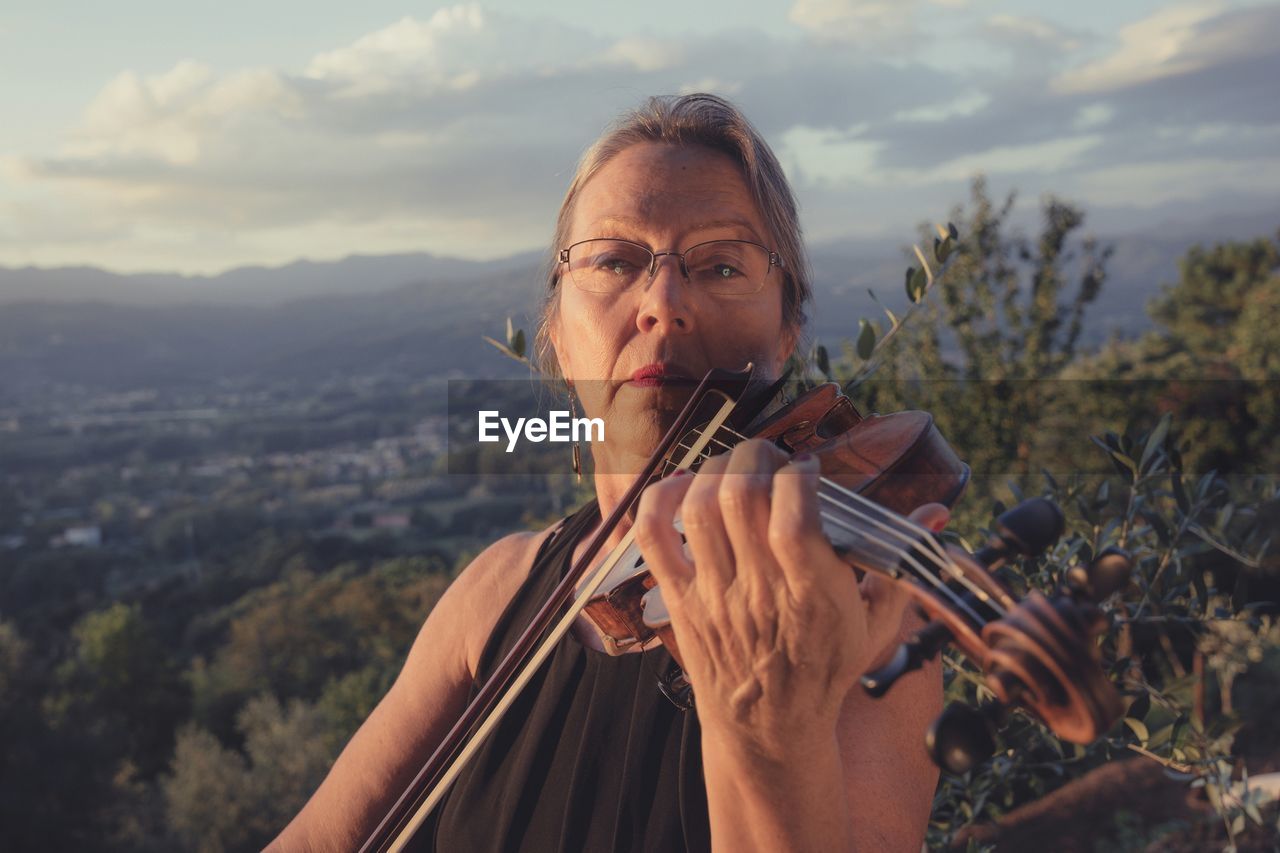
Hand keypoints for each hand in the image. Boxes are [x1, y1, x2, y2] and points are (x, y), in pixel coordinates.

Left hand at [633, 439, 948, 758]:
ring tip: (736, 467)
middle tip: (769, 458)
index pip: (794, 521)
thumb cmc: (823, 668)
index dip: (798, 479)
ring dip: (715, 470)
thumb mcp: (875, 622)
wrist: (769, 727)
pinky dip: (661, 499)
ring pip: (700, 508)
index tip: (807, 470)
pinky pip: (654, 536)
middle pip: (740, 499)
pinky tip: (685, 487)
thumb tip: (938, 511)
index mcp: (812, 596)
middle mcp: (758, 592)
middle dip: (755, 458)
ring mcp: (713, 594)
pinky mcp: (680, 598)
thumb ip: (898, 561)